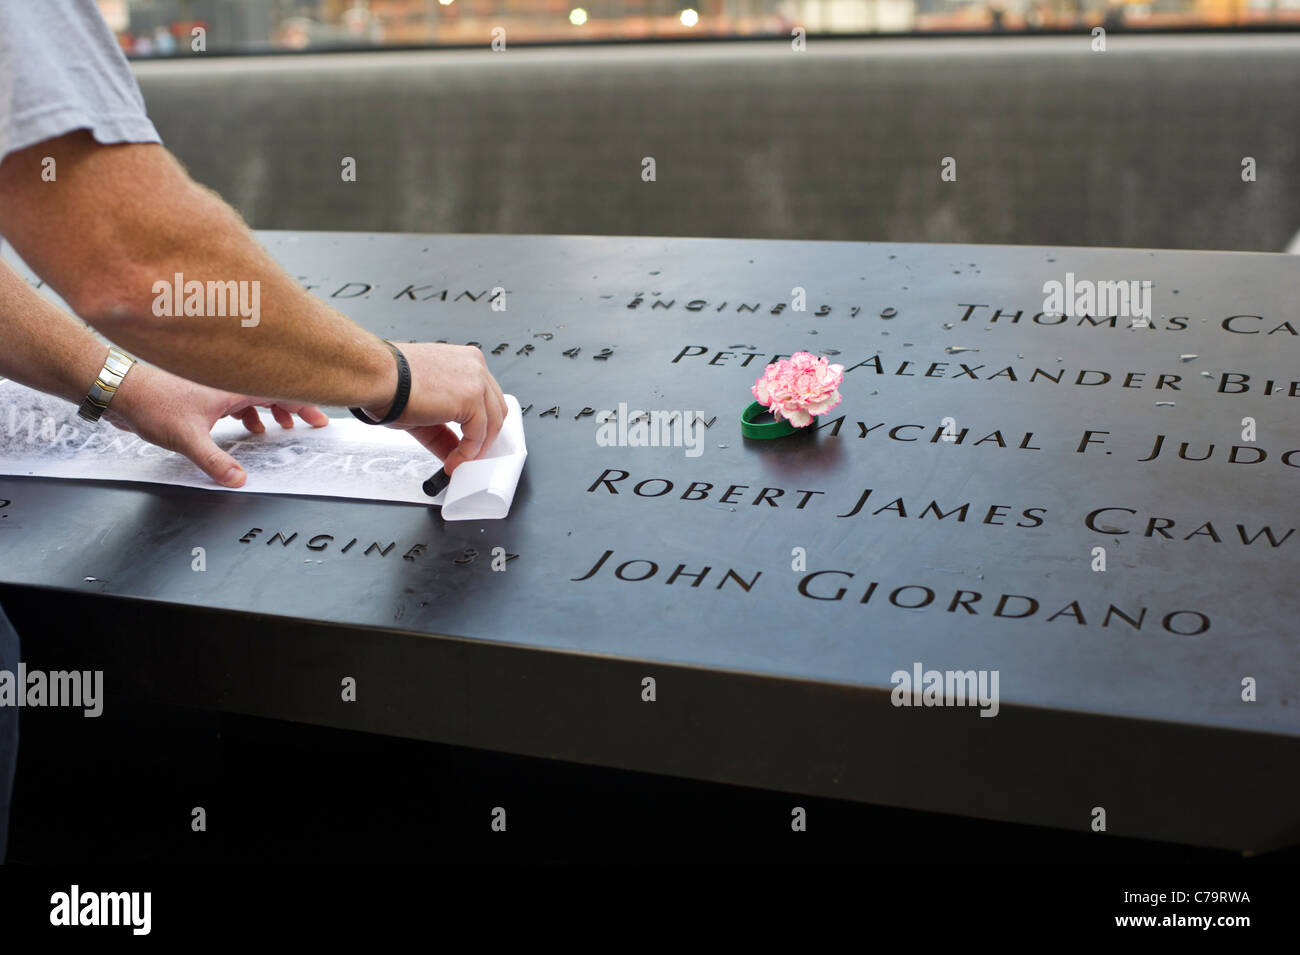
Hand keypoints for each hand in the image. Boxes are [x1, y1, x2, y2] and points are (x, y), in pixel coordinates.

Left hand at [104, 362, 328, 487]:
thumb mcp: (188, 439)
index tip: (320, 419)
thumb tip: (238, 481)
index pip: (279, 391)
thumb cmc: (151, 404)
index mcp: (232, 385)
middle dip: (294, 407)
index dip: (304, 404)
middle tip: (311, 424)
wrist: (119, 390)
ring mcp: (215, 386)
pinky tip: (247, 427)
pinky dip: (249, 413)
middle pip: (272, 391)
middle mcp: (227, 382)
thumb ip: (216, 462)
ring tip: (281, 428)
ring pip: (255, 395)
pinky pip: (237, 401)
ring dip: (271, 411)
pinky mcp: (203, 393)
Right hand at [362, 342, 507, 474]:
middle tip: (467, 455)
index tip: (470, 441)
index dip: (480, 423)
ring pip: (492, 423)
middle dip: (483, 437)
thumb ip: (445, 430)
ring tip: (458, 462)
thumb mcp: (426, 408)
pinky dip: (468, 453)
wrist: (375, 376)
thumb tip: (454, 452)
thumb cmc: (388, 382)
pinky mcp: (471, 398)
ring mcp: (476, 380)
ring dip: (476, 448)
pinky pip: (479, 434)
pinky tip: (454, 461)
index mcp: (464, 361)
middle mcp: (474, 366)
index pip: (485, 396)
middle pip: (495, 409)